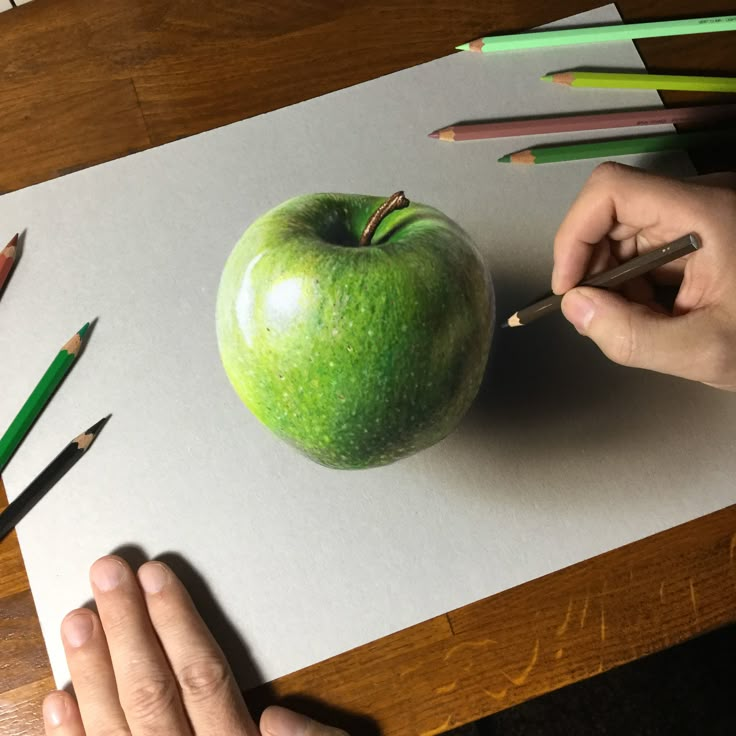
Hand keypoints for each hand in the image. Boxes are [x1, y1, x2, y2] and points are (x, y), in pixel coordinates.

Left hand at [43, 555, 346, 735]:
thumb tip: (277, 714)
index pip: (200, 678)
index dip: (175, 624)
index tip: (156, 578)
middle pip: (152, 691)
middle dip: (127, 628)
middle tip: (108, 574)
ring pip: (116, 727)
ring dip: (93, 670)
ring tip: (78, 617)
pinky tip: (60, 698)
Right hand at [552, 162, 735, 390]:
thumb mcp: (703, 351)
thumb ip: (632, 336)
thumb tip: (575, 307)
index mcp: (705, 214)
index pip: (610, 191)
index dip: (574, 234)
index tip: (570, 286)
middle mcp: (699, 200)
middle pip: (611, 215)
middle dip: (594, 269)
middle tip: (604, 317)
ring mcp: (699, 214)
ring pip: (622, 235)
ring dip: (613, 282)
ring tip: (642, 320)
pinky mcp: (698, 230)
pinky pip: (643, 247)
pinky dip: (633, 284)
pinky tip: (657, 312)